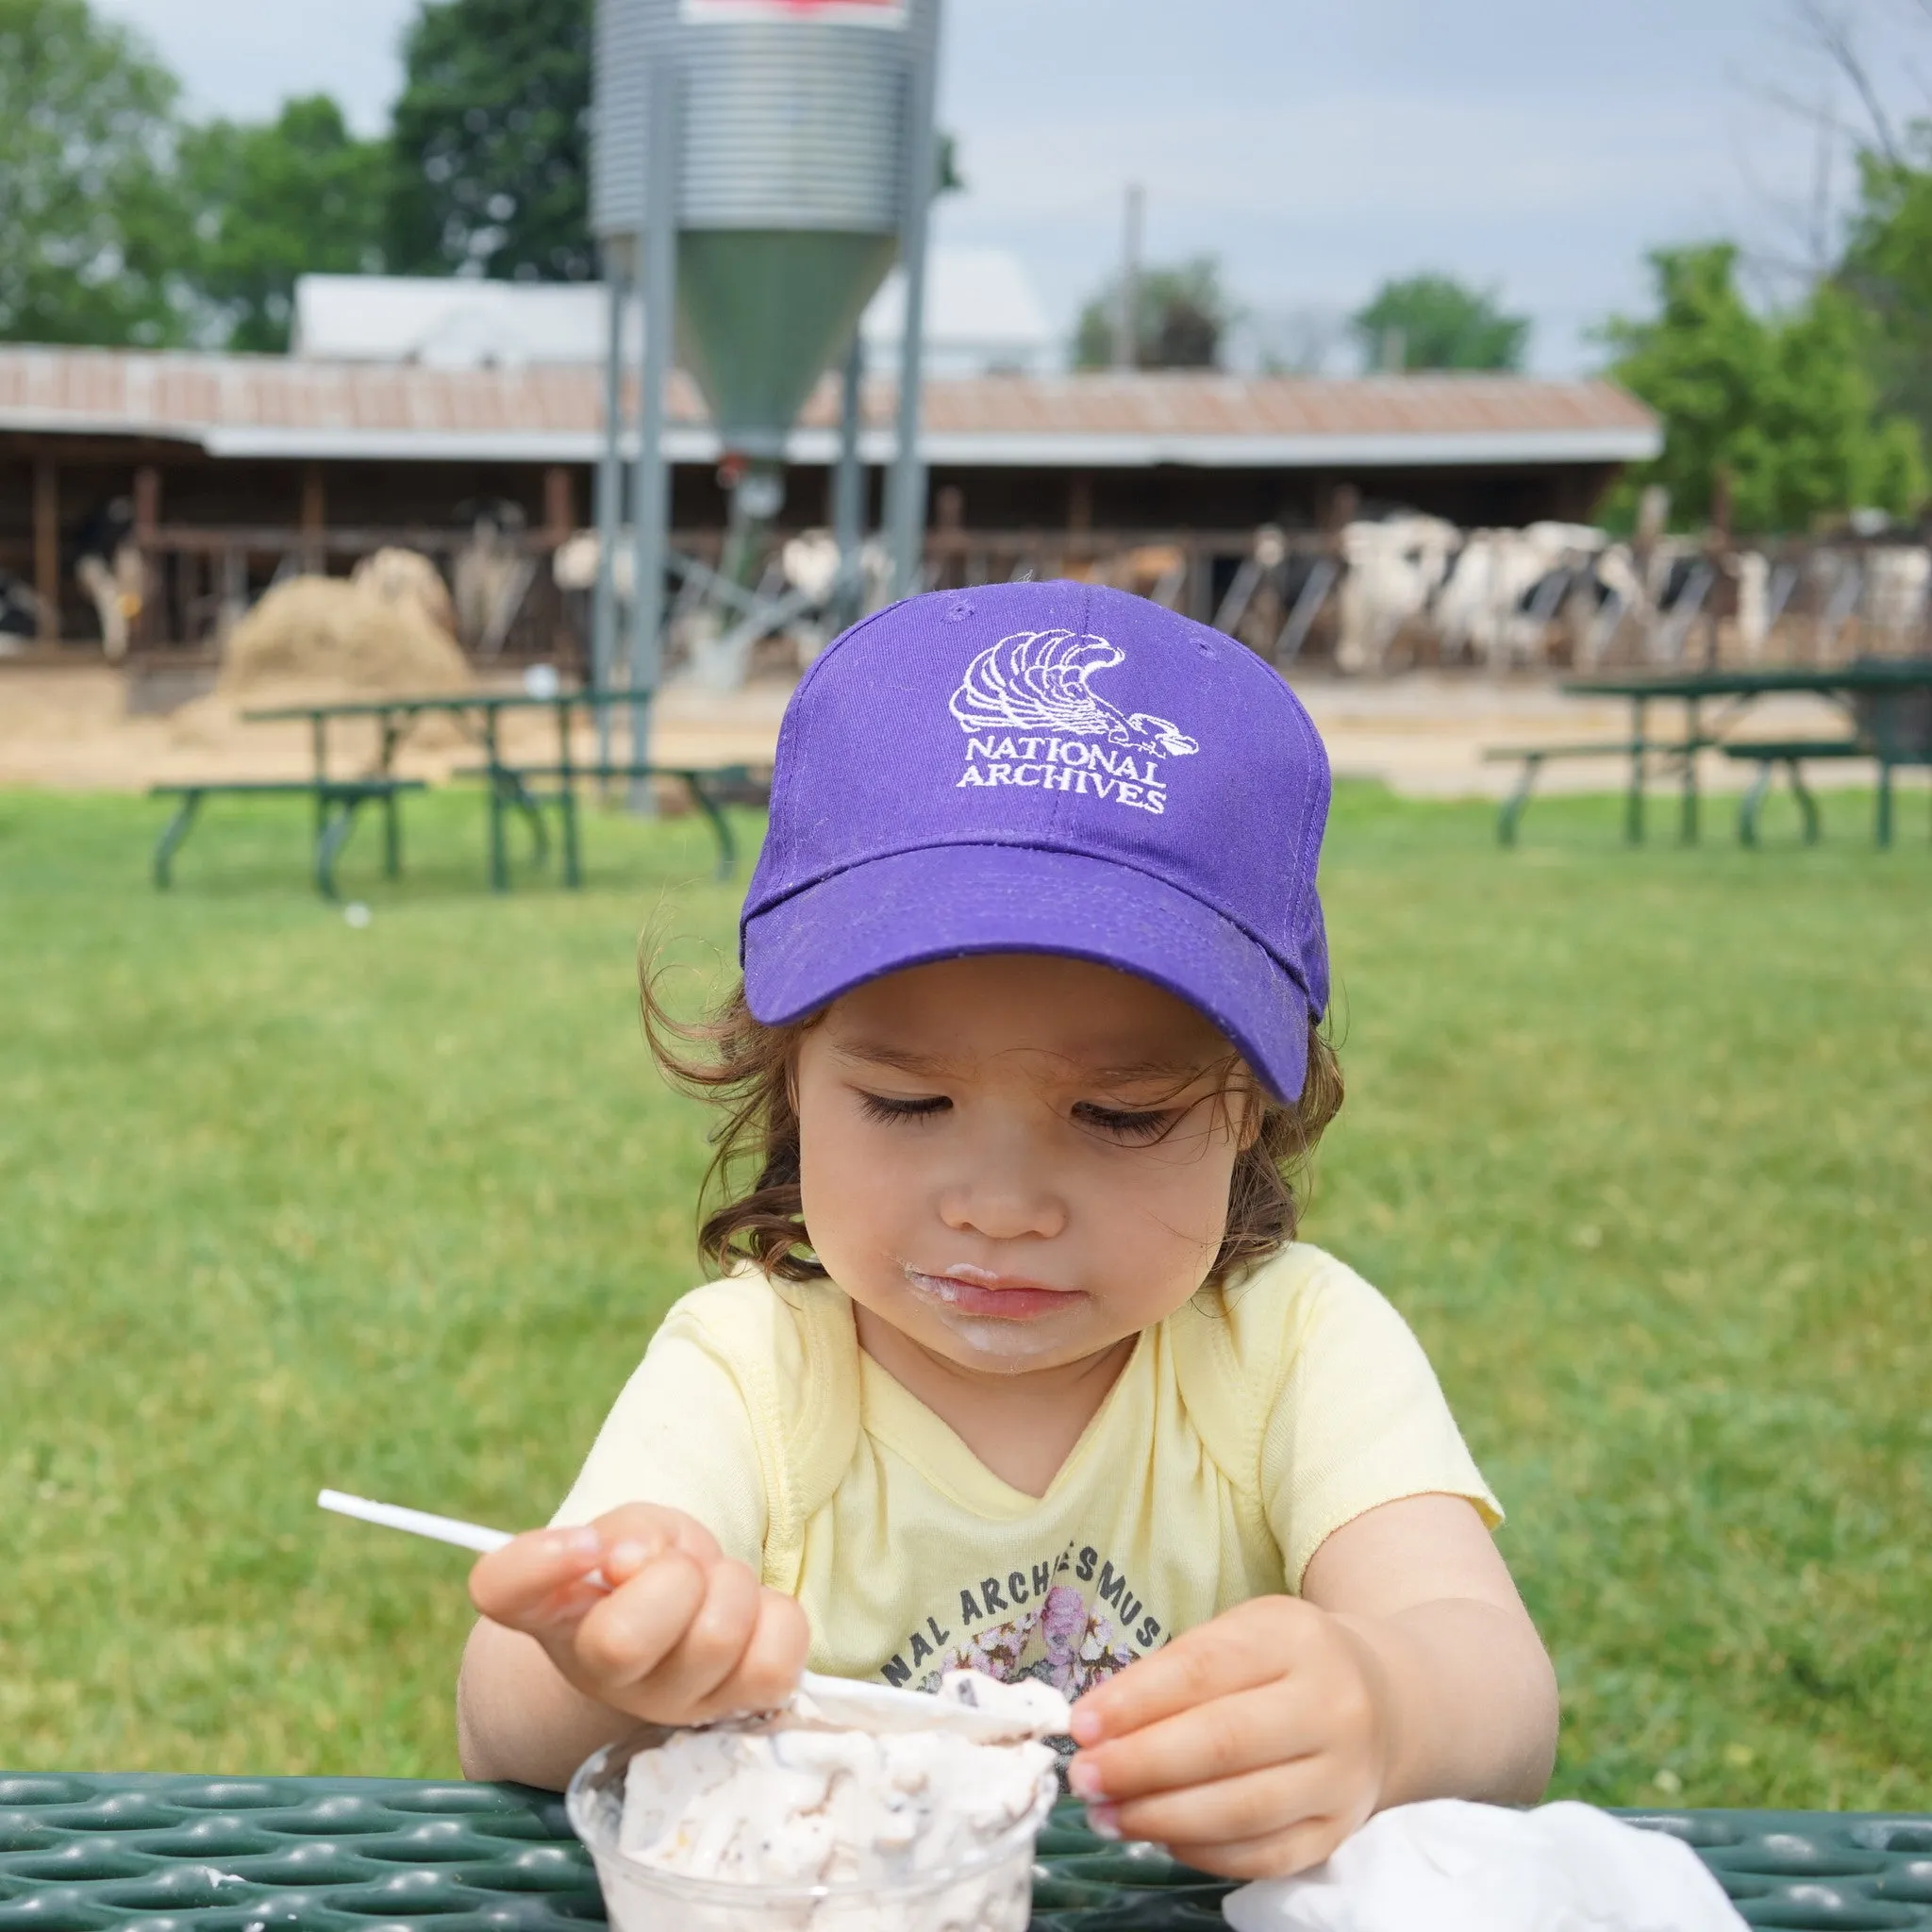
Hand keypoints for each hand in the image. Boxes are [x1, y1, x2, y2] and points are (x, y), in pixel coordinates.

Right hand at [468, 1504, 809, 1728]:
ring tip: (715, 1591)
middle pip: (622, 1640)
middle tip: (680, 1570)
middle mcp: (598, 1672)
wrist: (690, 1625)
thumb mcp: (632, 1532)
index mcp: (552, 1610)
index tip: (588, 1544)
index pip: (501, 1588)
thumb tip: (633, 1562)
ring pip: (716, 1636)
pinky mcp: (740, 1711)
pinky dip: (777, 1619)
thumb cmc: (651, 1573)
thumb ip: (627, 1536)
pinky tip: (753, 1622)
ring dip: (731, 1588)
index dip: (542, 1560)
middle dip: (673, 1577)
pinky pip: (778, 1654)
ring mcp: (670, 1707)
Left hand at [1065, 1596, 1392, 1879]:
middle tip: (1083, 1777)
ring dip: (1159, 1818)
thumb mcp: (1241, 1634)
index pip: (1203, 1670)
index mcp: (1294, 1639)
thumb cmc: (1286, 1661)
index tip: (1080, 1725)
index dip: (1135, 1701)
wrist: (1385, 1700)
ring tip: (1104, 1815)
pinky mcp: (1338, 1832)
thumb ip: (1175, 1672)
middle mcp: (1329, 1708)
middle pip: (1223, 1744)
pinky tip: (1158, 1837)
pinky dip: (1202, 1852)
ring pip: (1242, 1810)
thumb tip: (1098, 1724)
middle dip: (1140, 1765)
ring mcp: (1340, 1777)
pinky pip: (1263, 1856)